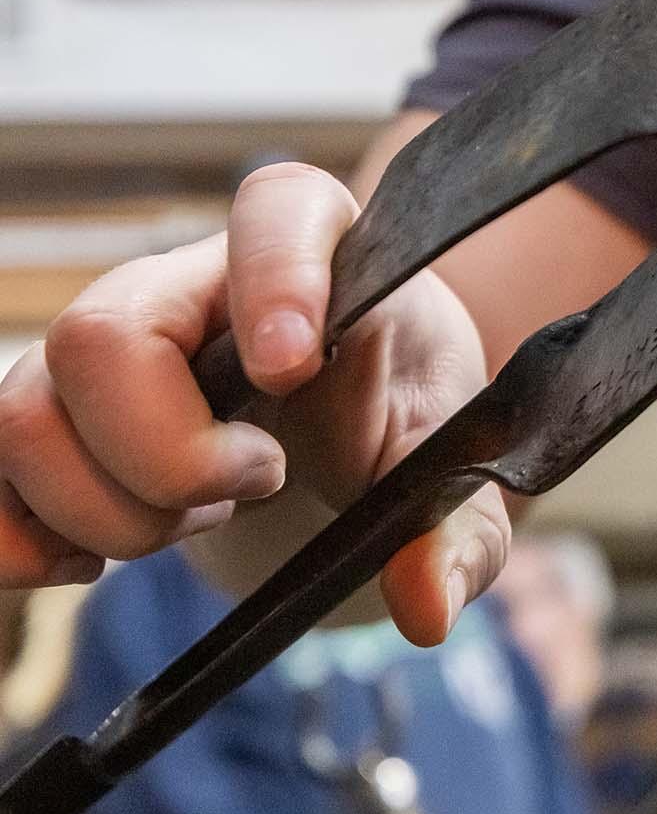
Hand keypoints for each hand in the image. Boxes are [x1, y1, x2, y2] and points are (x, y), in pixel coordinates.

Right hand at [0, 162, 504, 644]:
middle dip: (168, 453)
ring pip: (24, 412)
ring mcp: (102, 344)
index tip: (293, 369)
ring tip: (194, 514)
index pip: (276, 208)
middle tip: (255, 482)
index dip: (274, 279)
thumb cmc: (396, 407)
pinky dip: (22, 542)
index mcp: (313, 247)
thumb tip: (424, 605)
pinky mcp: (50, 415)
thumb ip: (456, 533)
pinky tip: (92, 561)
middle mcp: (186, 280)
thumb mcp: (446, 466)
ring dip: (108, 509)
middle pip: (102, 333)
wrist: (345, 414)